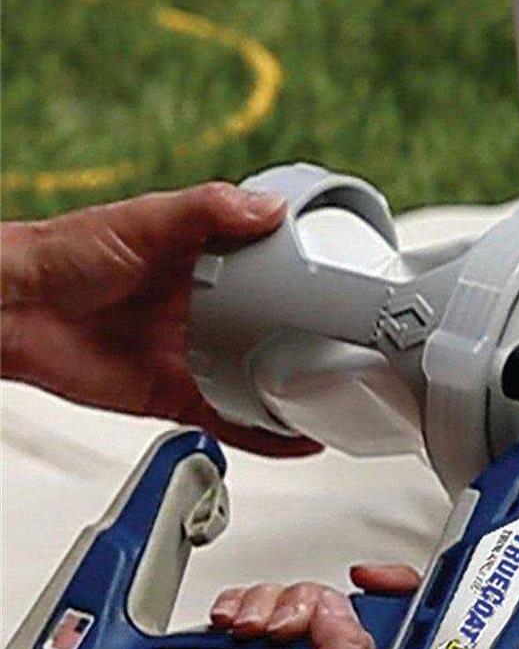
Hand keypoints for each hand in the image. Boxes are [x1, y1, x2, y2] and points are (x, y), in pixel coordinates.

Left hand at [0, 182, 317, 455]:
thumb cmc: (63, 253)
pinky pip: (227, 418)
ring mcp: (192, 353)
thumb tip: (269, 209)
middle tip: (354, 351)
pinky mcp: (172, 394)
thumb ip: (208, 212)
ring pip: (258, 378)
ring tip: (340, 400)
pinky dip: (263, 434)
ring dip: (295, 392)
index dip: (312, 280)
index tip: (348, 289)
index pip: (275, 269)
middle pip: (275, 329)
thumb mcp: (145, 219)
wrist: (11, 310)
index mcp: (208, 259)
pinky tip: (294, 439)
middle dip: (313, 343)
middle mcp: (206, 308)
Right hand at [0, 564, 421, 648]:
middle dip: (307, 604)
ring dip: (268, 606)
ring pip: (298, 605)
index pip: (406, 627)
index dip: (392, 591)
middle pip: (342, 606)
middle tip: (285, 628)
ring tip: (250, 635)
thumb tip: (339, 611)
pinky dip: (245, 611)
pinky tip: (232, 630)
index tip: (366, 579)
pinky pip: (263, 614)